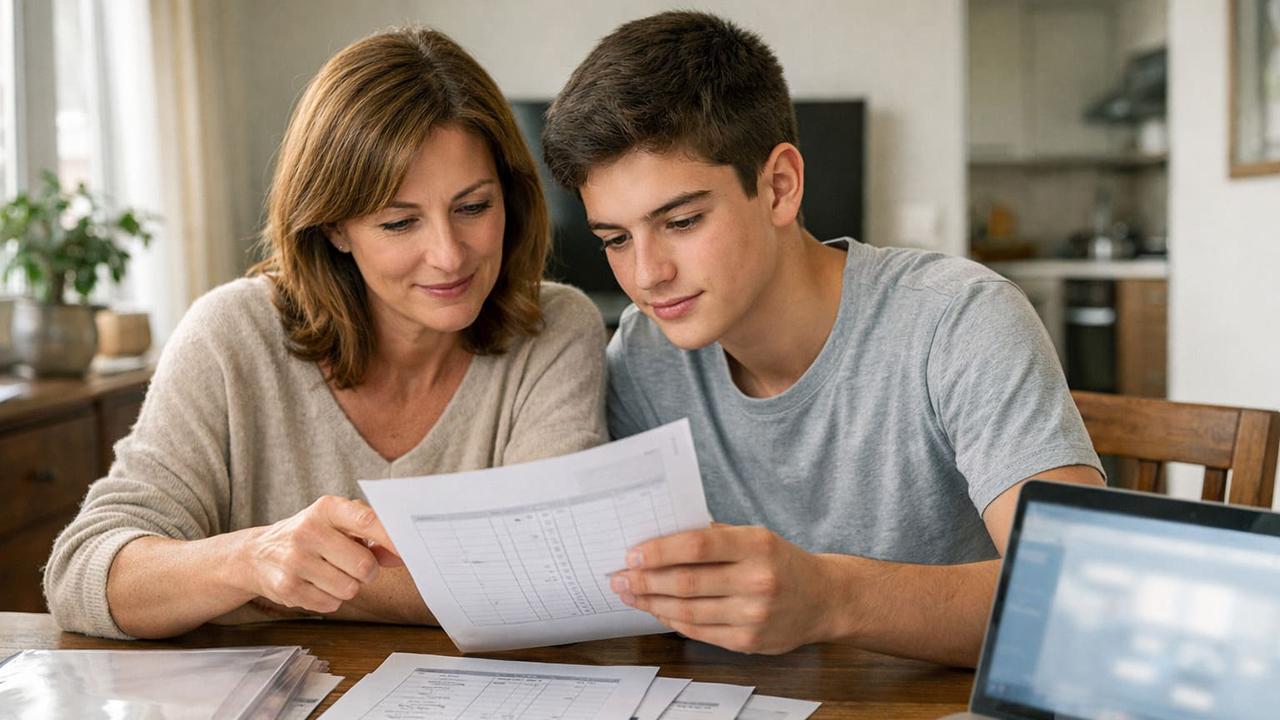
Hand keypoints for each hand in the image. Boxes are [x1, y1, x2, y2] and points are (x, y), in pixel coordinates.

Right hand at [239, 495, 402, 614]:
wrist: (257, 554)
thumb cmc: (308, 536)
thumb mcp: (336, 524)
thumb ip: (371, 535)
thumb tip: (399, 555)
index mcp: (327, 508)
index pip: (368, 521)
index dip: (392, 539)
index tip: (410, 550)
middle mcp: (308, 530)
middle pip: (363, 565)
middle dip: (367, 571)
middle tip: (355, 566)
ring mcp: (295, 560)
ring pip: (349, 588)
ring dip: (347, 586)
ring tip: (330, 573)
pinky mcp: (287, 587)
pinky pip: (330, 604)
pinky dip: (329, 599)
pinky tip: (315, 584)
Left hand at [611, 523, 833, 653]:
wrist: (824, 600)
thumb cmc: (782, 563)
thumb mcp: (755, 537)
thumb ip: (713, 536)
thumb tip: (660, 537)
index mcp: (756, 546)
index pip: (698, 545)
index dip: (659, 551)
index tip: (632, 553)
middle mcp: (756, 580)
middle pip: (687, 581)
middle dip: (645, 580)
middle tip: (619, 577)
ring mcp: (753, 614)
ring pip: (688, 610)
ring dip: (651, 602)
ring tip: (630, 594)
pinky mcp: (748, 641)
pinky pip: (699, 631)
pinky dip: (672, 620)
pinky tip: (657, 610)